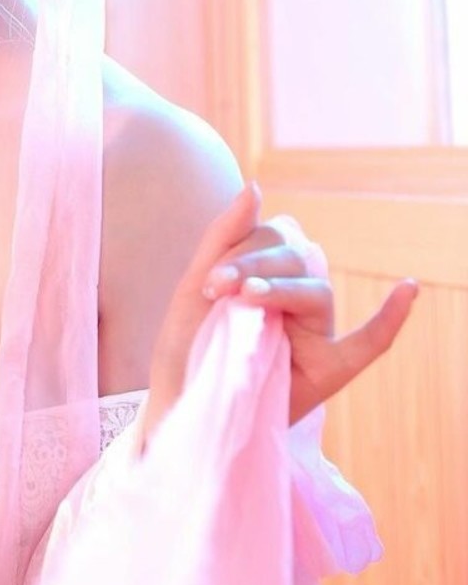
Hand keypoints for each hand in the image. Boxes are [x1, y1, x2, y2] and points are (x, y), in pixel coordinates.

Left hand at [144, 183, 417, 440]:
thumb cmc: (187, 343)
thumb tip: (256, 185)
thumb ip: (226, 235)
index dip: (245, 248)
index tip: (208, 280)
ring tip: (247, 299)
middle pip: (295, 259)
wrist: (176, 398)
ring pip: (317, 291)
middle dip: (253, 266)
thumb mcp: (196, 284)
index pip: (275, 236)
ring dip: (282, 288)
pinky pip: (370, 343)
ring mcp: (314, 331)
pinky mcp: (327, 368)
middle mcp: (295, 296)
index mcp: (268, 271)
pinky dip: (391, 318)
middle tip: (217, 289)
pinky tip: (408, 289)